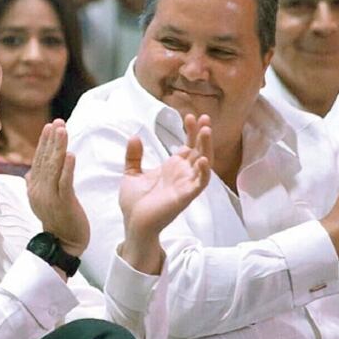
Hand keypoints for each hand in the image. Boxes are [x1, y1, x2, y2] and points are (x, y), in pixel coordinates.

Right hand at [26, 120, 88, 257]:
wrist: (62, 244)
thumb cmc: (56, 221)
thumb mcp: (42, 201)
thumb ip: (35, 185)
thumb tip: (29, 172)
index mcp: (33, 188)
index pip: (38, 160)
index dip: (44, 142)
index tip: (50, 126)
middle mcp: (38, 190)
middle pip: (45, 160)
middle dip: (51, 139)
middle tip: (57, 121)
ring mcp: (49, 197)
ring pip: (53, 167)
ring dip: (58, 147)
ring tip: (62, 130)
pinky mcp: (63, 203)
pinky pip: (64, 183)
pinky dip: (67, 168)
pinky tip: (70, 154)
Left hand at [119, 114, 211, 273]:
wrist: (133, 222)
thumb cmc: (135, 202)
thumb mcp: (131, 173)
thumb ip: (133, 156)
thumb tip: (134, 136)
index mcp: (172, 168)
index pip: (188, 145)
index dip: (191, 131)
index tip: (188, 116)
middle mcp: (182, 174)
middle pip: (199, 150)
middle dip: (202, 134)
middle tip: (204, 117)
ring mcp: (186, 185)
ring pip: (204, 163)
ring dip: (207, 148)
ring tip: (207, 131)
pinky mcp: (185, 196)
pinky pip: (200, 183)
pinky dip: (203, 172)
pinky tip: (202, 159)